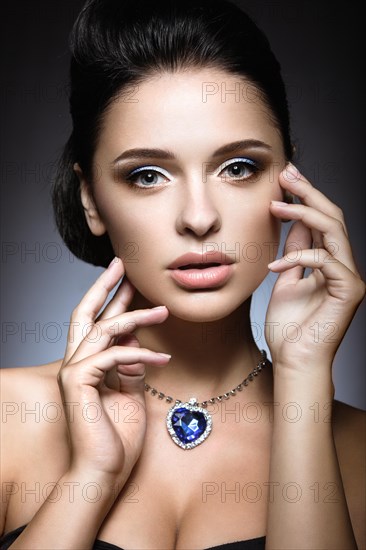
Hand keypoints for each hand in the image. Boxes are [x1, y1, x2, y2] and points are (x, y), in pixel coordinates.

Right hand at [57, 257, 169, 481]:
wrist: (104, 470)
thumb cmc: (117, 437)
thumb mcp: (130, 392)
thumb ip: (130, 366)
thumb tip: (138, 343)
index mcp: (86, 364)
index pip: (95, 322)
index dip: (109, 297)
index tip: (126, 279)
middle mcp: (74, 362)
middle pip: (85, 312)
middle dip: (104, 286)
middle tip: (121, 263)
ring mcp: (73, 371)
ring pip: (104, 329)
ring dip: (135, 317)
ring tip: (163, 310)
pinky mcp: (78, 381)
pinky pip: (113, 355)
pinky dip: (139, 354)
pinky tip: (161, 357)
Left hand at [265, 164, 364, 371]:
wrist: (294, 361)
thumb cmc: (288, 328)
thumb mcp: (286, 280)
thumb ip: (295, 253)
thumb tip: (294, 222)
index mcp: (330, 262)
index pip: (322, 221)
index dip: (305, 196)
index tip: (284, 177)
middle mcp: (344, 266)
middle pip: (332, 217)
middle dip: (308, 192)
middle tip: (286, 173)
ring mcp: (350, 278)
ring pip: (334, 230)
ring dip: (303, 212)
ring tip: (275, 204)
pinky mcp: (350, 290)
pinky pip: (326, 261)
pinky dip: (298, 257)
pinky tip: (273, 265)